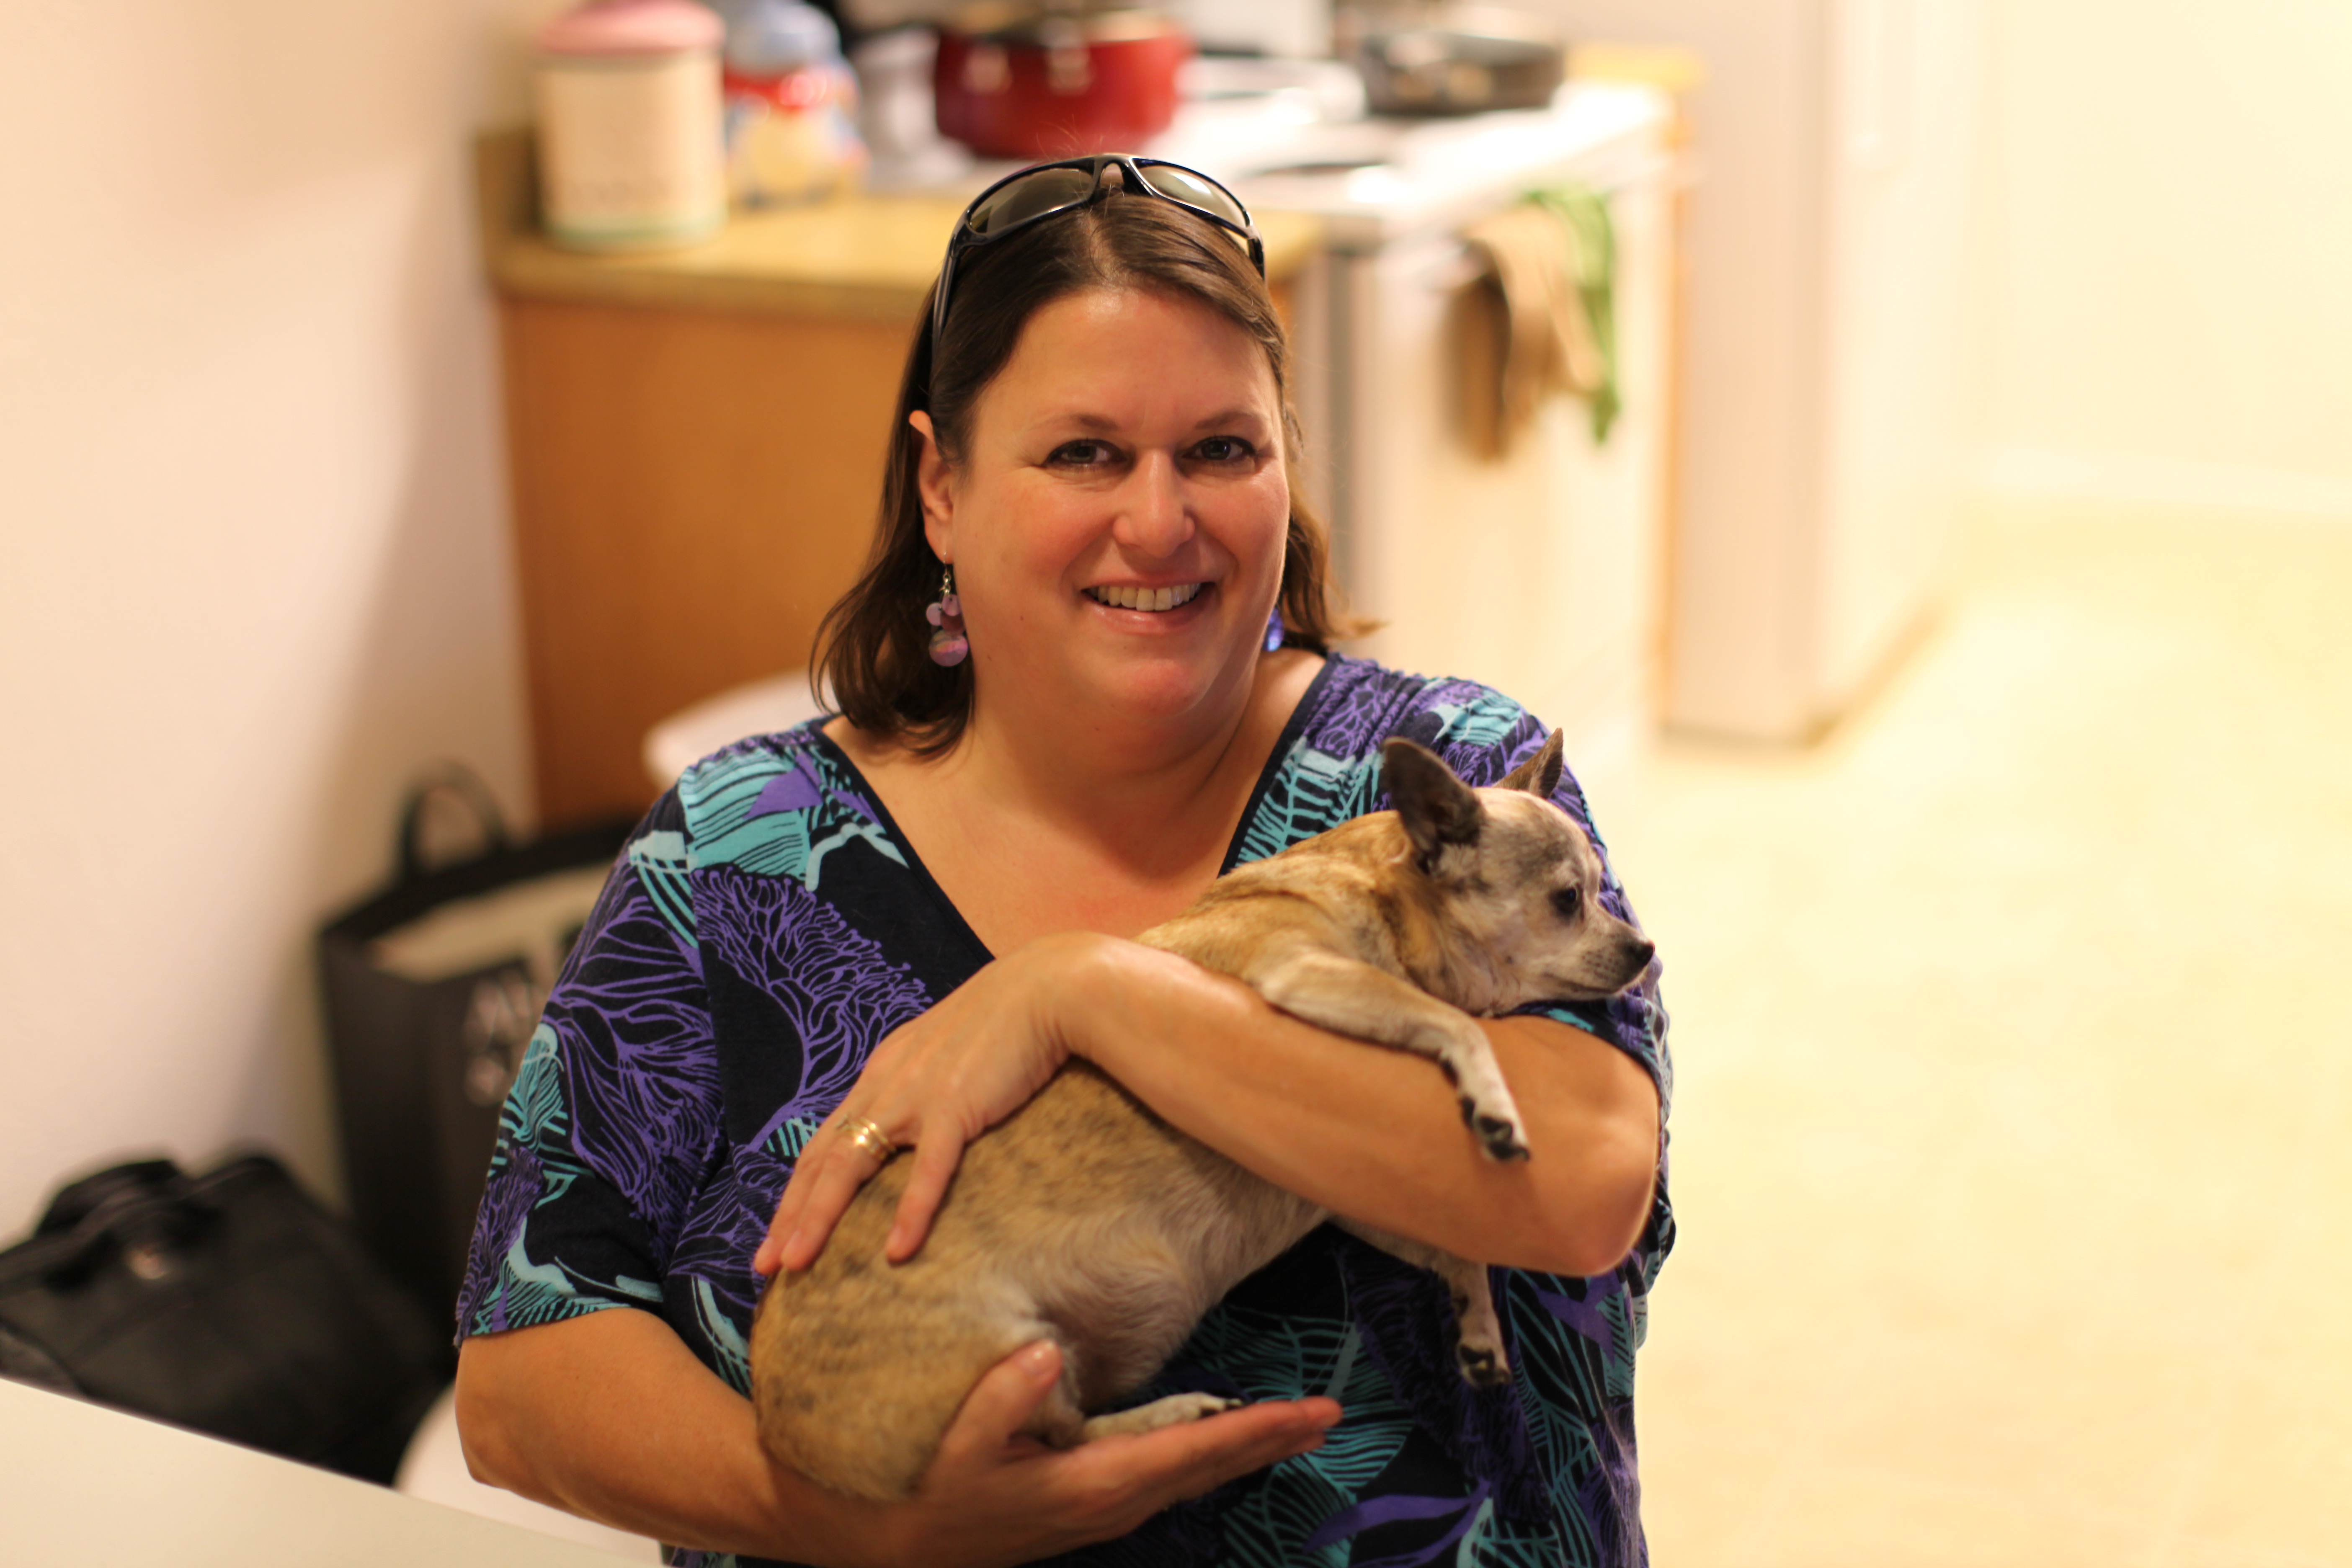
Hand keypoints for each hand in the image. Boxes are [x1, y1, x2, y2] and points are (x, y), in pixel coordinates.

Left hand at [755, 932, 1117, 1274]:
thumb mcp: (950, 1050)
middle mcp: (885, 1084)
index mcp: (883, 1072)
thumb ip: (929, 1084)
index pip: (825, 1140)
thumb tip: (924, 1124)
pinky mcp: (955, 1107)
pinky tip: (896, 1249)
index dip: (798, 1190)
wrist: (1046, 988)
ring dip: (817, 1218)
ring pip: (849, 1164)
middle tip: (764, 1265)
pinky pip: (926, 1169)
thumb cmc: (1010, 1019)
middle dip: (789, 1214)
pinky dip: (909, 1211)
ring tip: (795, 1263)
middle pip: (821, 1158)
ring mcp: (915, 1095)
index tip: (779, 1232)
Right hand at [856, 1340, 1341, 1567]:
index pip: (1193, 1451)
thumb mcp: (956, 1443)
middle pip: (1209, 1466)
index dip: (1254, 1431)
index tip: (1307, 1413)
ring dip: (1247, 1447)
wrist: (907, 1545)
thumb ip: (1000, 1398)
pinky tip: (1228, 1439)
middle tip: (1330, 1414)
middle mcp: (1114, 1500)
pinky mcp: (1097, 1501)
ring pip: (1196, 1473)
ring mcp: (1108, 1506)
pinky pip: (1172, 1474)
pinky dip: (1210, 1453)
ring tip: (1299, 1424)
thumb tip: (1046, 1355)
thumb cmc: (931, 1488)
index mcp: (1093, 1485)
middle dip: (1271, 1440)